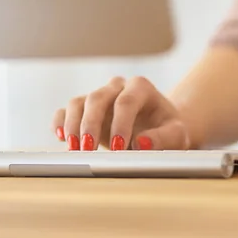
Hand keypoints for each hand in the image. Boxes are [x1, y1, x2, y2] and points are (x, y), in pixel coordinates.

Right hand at [52, 77, 190, 150]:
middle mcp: (118, 88)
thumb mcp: (177, 135)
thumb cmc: (169, 130)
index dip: (120, 124)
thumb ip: (164, 138)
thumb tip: (141, 143)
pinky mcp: (86, 110)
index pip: (126, 101)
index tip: (118, 148)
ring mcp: (100, 97)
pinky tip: (61, 138)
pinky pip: (66, 110)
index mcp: (142, 87)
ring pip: (78, 102)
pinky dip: (60, 122)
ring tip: (76, 149)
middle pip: (97, 97)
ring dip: (73, 125)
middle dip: (91, 124)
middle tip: (89, 149)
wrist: (160, 129)